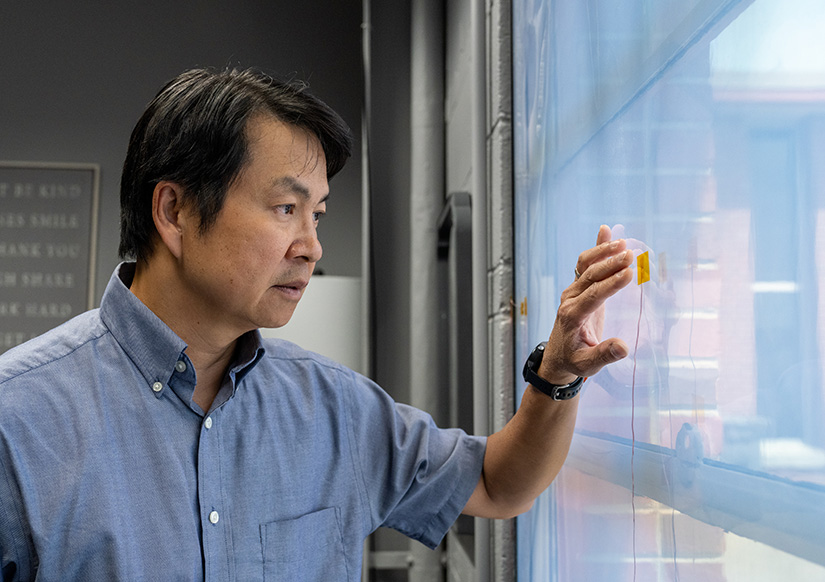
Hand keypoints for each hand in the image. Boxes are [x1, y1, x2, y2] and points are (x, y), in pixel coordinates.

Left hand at [538, 225, 633, 384]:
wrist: (559, 356)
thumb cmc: (575, 360)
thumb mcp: (589, 364)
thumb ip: (605, 355)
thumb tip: (624, 347)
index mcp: (572, 316)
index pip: (592, 296)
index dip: (611, 284)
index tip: (629, 273)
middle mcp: (569, 300)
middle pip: (589, 276)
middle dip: (610, 264)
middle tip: (631, 255)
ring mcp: (572, 291)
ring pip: (585, 266)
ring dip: (603, 253)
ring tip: (624, 245)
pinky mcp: (578, 287)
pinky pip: (584, 264)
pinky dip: (595, 248)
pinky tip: (605, 230)